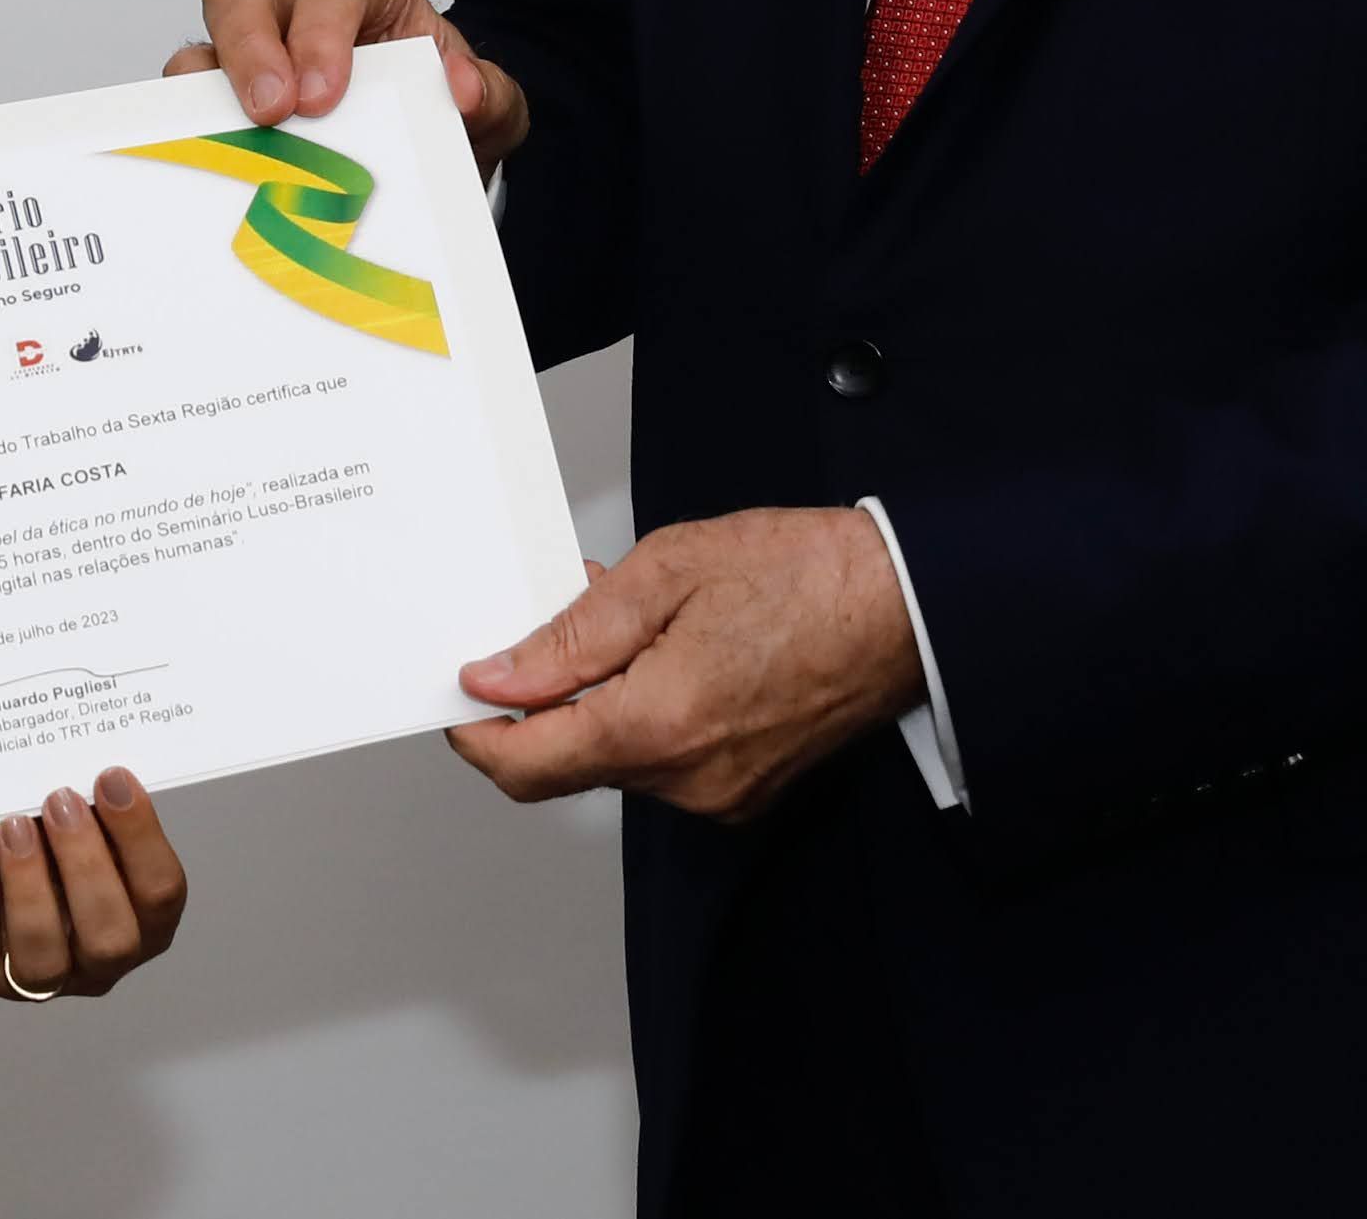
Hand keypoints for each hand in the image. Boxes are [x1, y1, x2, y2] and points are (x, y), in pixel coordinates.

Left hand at [0, 774, 188, 999]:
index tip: (112, 777)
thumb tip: (93, 754)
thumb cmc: (39, 833)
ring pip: (43, 956)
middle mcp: (97, 960)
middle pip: (112, 938)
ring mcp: (35, 974)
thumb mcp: (76, 819)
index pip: (161, 892)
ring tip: (14, 824)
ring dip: (30, 886)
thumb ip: (94, 803)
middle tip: (60, 800)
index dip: (141, 836)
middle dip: (87, 866)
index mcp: (140, 919)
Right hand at [167, 0, 532, 178]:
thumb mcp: (489, 108)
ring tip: (227, 147)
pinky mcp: (221, 109)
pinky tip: (205, 178)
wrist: (430, 156)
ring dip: (206, 96)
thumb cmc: (444, 110)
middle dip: (249, 49)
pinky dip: (186, 137)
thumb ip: (490, 95)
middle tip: (271, 113)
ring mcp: (249, 59)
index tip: (323, 93)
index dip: (320, 30)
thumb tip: (462, 90)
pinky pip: (183, 112)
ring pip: (199, 50)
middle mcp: (293, 10)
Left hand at [445, 509, 920, 823]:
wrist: (908, 606)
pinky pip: (665, 760)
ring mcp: (720, 793)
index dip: (475, 731)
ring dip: (600, 697)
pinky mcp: (745, 789)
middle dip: (543, 697)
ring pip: (617, 757)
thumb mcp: (666, 572)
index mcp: (658, 726)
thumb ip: (570, 636)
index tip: (458, 692)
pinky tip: (668, 650)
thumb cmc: (807, 576)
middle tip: (554, 617)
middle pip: (568, 761)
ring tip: (629, 616)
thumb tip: (497, 676)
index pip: (525, 764)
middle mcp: (687, 780)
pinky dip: (646, 711)